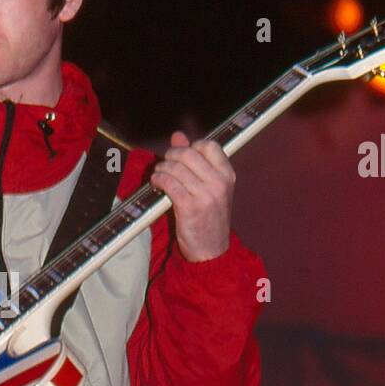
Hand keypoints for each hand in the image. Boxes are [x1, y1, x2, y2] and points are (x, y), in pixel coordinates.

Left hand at [150, 130, 234, 261]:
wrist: (211, 250)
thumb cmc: (209, 218)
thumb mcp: (210, 188)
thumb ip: (195, 160)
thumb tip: (178, 135)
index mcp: (228, 176)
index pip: (209, 146)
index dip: (191, 146)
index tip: (182, 156)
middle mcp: (219, 183)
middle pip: (188, 154)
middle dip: (171, 156)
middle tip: (165, 164)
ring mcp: (205, 195)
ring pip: (175, 168)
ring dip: (162, 169)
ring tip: (159, 176)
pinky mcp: (189, 207)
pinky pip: (169, 183)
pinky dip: (158, 180)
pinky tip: (157, 184)